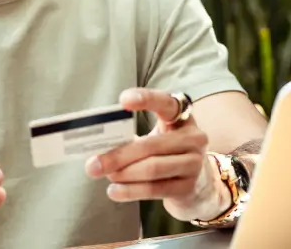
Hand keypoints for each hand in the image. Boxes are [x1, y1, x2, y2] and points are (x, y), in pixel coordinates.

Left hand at [85, 88, 229, 222]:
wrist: (197, 183)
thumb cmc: (167, 154)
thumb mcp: (155, 138)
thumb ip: (132, 137)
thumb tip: (99, 148)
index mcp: (182, 117)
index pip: (166, 103)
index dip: (146, 99)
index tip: (123, 101)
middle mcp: (193, 138)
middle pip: (151, 144)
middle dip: (119, 155)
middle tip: (93, 164)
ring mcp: (194, 163)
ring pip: (153, 168)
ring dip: (124, 173)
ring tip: (106, 176)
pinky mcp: (188, 187)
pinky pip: (156, 189)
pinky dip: (131, 191)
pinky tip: (115, 192)